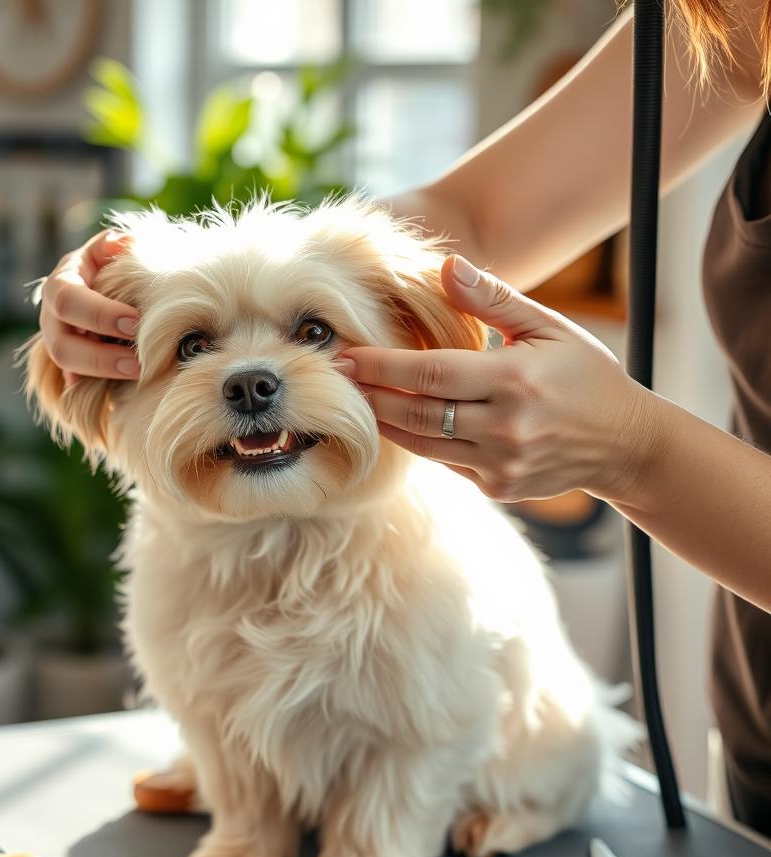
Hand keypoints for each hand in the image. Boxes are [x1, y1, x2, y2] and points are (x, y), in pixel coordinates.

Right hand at [38, 230, 140, 385]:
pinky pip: (75, 384)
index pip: (68, 301)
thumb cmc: (112, 265)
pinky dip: (95, 389)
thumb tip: (125, 243)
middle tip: (138, 362)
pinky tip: (123, 393)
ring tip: (138, 373)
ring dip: (103, 374)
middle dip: (100, 356)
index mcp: (61, 284)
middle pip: (61, 345)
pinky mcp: (70, 367)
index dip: (100, 314)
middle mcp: (51, 318)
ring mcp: (58, 344)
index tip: (135, 322)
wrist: (105, 289)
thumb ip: (117, 245)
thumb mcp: (111, 250)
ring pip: (67, 369)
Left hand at [340, 255, 659, 502]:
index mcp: (515, 380)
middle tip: (335, 379)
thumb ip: (494, 299)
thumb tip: (446, 267)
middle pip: (415, 413)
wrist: (624, 444)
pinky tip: (395, 422)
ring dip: (383, 423)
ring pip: (421, 444)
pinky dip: (418, 442)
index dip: (382, 366)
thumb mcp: (548, 327)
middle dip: (370, 395)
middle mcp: (505, 427)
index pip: (430, 373)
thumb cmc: (585, 376)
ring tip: (354, 400)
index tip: (346, 357)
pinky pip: (443, 462)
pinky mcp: (496, 486)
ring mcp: (499, 463)